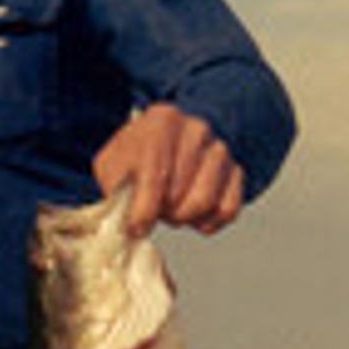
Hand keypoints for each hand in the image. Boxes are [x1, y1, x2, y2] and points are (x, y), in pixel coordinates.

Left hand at [93, 103, 243, 237]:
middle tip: (151, 210)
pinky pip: (227, 209)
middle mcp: (196, 130)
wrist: (167, 139)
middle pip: (178, 192)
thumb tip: (132, 222)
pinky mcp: (236, 171)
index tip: (136, 228)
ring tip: (169, 210)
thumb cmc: (138, 154)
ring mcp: (219, 149)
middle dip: (161, 211)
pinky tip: (192, 216)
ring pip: (204, 202)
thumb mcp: (113, 162)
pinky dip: (207, 221)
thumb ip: (116, 186)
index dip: (144, 208)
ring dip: (183, 217)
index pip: (154, 173)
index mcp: (162, 121)